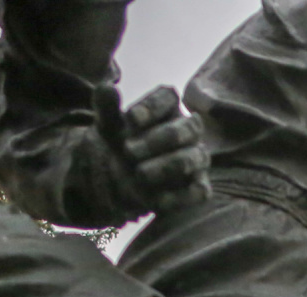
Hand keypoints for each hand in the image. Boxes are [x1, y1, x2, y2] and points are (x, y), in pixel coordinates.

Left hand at [118, 86, 209, 212]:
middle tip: (128, 150)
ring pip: (195, 157)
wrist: (124, 180)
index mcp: (168, 108)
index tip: (131, 119)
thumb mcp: (109, 127)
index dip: (152, 107)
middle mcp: (189, 130)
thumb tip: (107, 87)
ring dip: (167, 166)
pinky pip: (199, 191)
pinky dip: (178, 197)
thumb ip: (107, 108)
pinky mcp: (200, 188)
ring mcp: (197, 158)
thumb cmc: (123, 144)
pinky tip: (155, 200)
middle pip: (189, 127)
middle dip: (159, 139)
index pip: (168, 98)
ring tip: (139, 174)